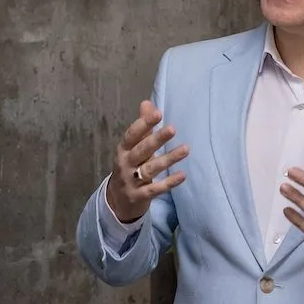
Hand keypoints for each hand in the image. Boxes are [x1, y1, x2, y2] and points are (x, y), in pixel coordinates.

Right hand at [104, 99, 188, 223]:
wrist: (118, 201)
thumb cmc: (129, 168)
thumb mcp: (132, 148)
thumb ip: (142, 127)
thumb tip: (147, 103)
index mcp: (123, 150)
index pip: (132, 135)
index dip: (144, 123)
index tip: (158, 113)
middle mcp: (125, 164)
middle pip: (141, 150)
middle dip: (156, 139)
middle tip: (173, 129)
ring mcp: (130, 181)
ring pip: (150, 169)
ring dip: (168, 159)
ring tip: (185, 149)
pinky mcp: (138, 196)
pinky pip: (155, 189)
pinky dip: (168, 183)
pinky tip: (182, 175)